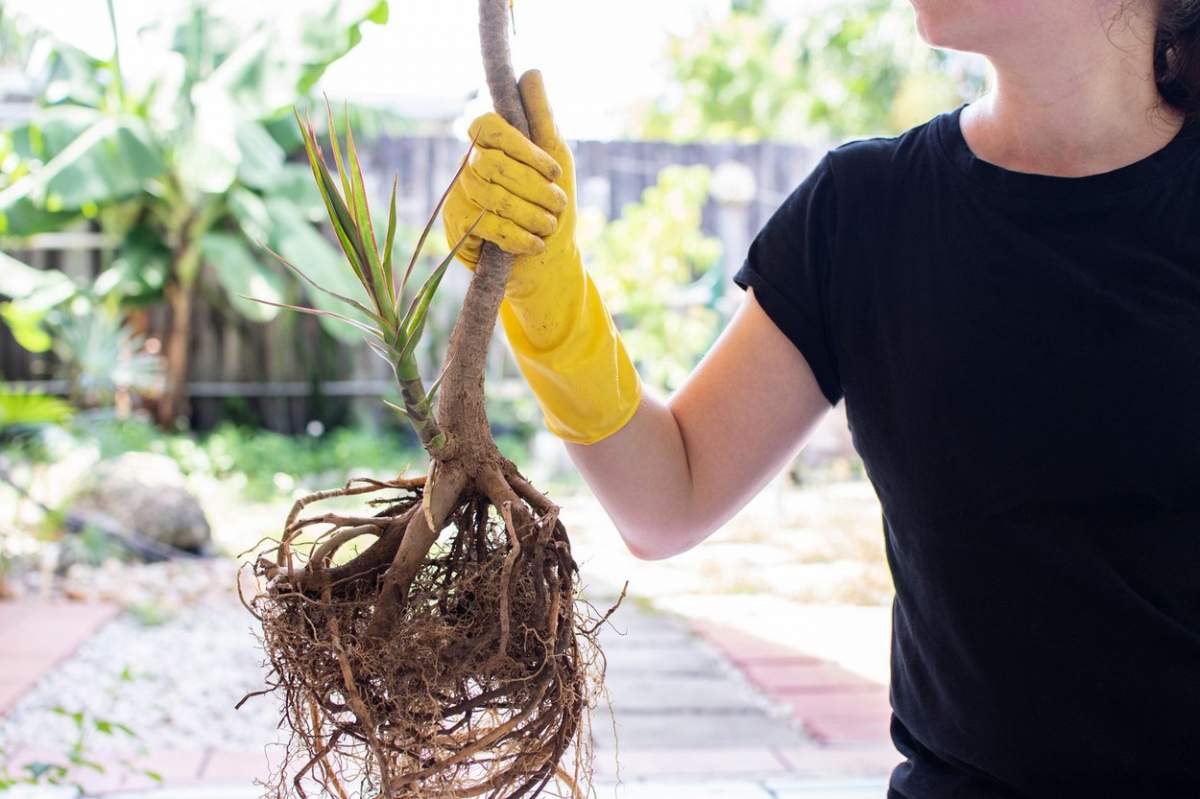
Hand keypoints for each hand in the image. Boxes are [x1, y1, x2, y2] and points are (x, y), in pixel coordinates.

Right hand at [443, 70, 576, 298]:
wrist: (543, 261)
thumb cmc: (550, 204)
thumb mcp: (555, 160)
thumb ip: (542, 118)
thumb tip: (531, 72)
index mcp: (490, 143)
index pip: (491, 127)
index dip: (524, 148)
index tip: (554, 171)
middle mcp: (468, 165)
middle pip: (493, 165)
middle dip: (533, 188)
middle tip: (558, 204)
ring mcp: (458, 195)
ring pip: (492, 197)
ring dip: (530, 214)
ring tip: (549, 226)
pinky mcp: (456, 226)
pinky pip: (486, 225)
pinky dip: (518, 236)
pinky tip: (534, 243)